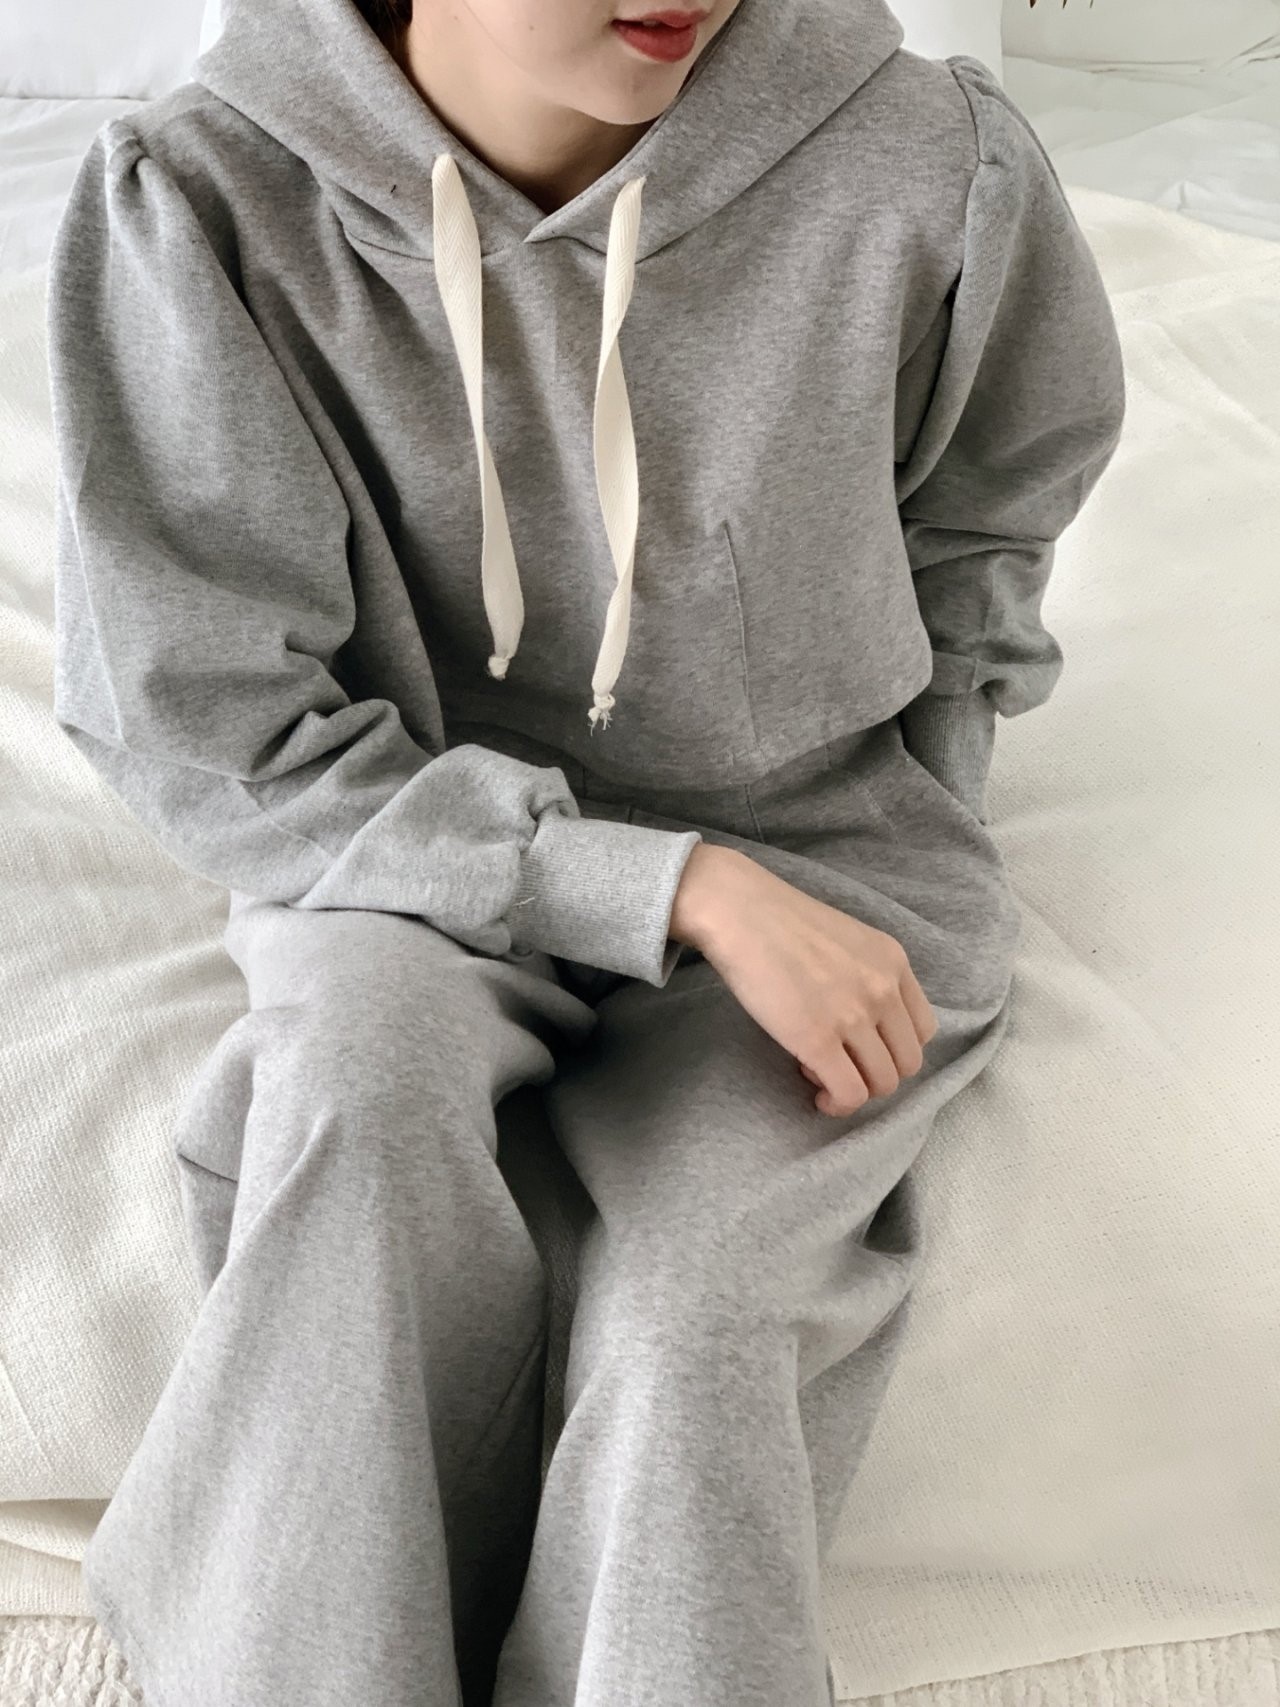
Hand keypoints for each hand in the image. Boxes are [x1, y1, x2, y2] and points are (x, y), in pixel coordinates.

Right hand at [670, 844, 937, 1116]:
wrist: (738, 911)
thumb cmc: (780, 922)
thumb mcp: (848, 939)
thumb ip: (868, 976)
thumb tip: (862, 1026)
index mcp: (894, 962)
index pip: (923, 1030)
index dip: (893, 1048)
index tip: (862, 1047)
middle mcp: (883, 990)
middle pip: (907, 1063)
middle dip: (876, 1074)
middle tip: (841, 1065)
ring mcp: (853, 1016)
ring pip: (883, 1084)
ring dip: (855, 1090)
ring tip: (821, 1074)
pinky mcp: (818, 1040)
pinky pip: (849, 1093)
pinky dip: (837, 1104)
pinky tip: (817, 1094)